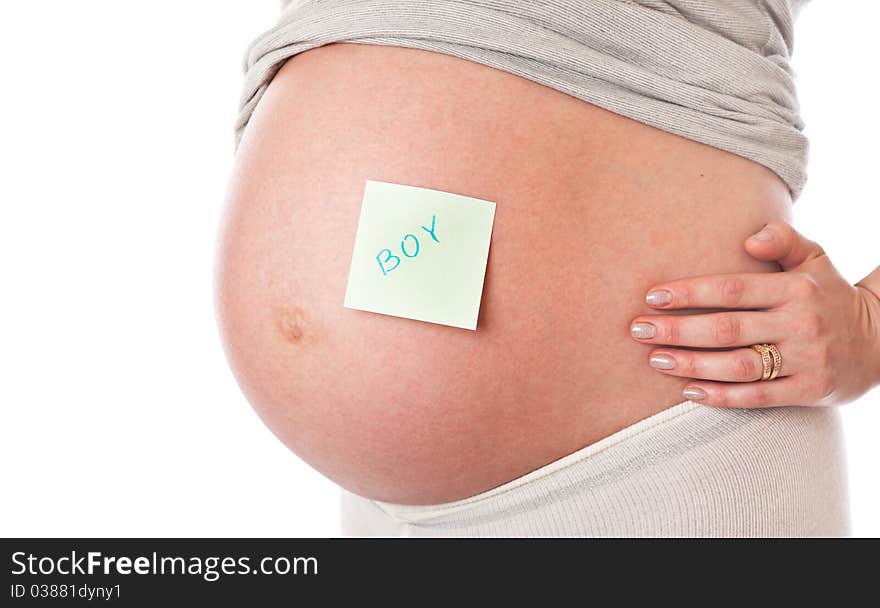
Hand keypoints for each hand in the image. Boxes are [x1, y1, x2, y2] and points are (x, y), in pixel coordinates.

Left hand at [629, 221, 879, 407]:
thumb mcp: (815, 259)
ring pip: (738, 365)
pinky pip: (758, 396)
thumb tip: (749, 237)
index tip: (652, 298)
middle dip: (677, 330)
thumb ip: (784, 239)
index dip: (689, 293)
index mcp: (795, 289)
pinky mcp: (809, 390)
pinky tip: (688, 391)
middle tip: (638, 330)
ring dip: (691, 364)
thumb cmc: (828, 295)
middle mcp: (800, 324)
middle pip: (727, 328)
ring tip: (655, 359)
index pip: (732, 289)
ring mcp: (806, 359)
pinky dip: (721, 395)